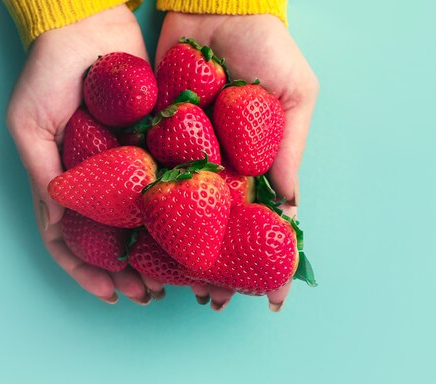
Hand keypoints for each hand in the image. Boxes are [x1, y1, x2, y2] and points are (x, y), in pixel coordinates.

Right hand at [6, 7, 163, 304]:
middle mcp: (91, 185)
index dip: (85, 272)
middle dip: (124, 274)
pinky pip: (159, 191)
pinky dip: (171, 218)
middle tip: (148, 295)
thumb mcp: (28, 123)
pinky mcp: (147, 151)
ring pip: (135, 226)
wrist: (89, 21)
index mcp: (58, 183)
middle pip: (106, 243)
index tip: (110, 294)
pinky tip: (188, 237)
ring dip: (150, 257)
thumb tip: (58, 220)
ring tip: (171, 280)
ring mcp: (120, 171)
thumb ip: (41, 171)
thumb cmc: (48, 71)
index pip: (66, 241)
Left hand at [156, 13, 318, 310]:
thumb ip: (288, 148)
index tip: (272, 298)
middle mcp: (219, 171)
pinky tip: (142, 249)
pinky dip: (144, 218)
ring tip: (176, 289)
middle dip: (218, 271)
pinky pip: (148, 186)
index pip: (263, 223)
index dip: (271, 261)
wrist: (212, 4)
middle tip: (214, 302)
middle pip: (219, 233)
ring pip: (181, 221)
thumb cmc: (264, 45)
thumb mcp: (294, 93)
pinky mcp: (153, 144)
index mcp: (255, 165)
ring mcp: (185, 161)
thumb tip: (290, 206)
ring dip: (179, 258)